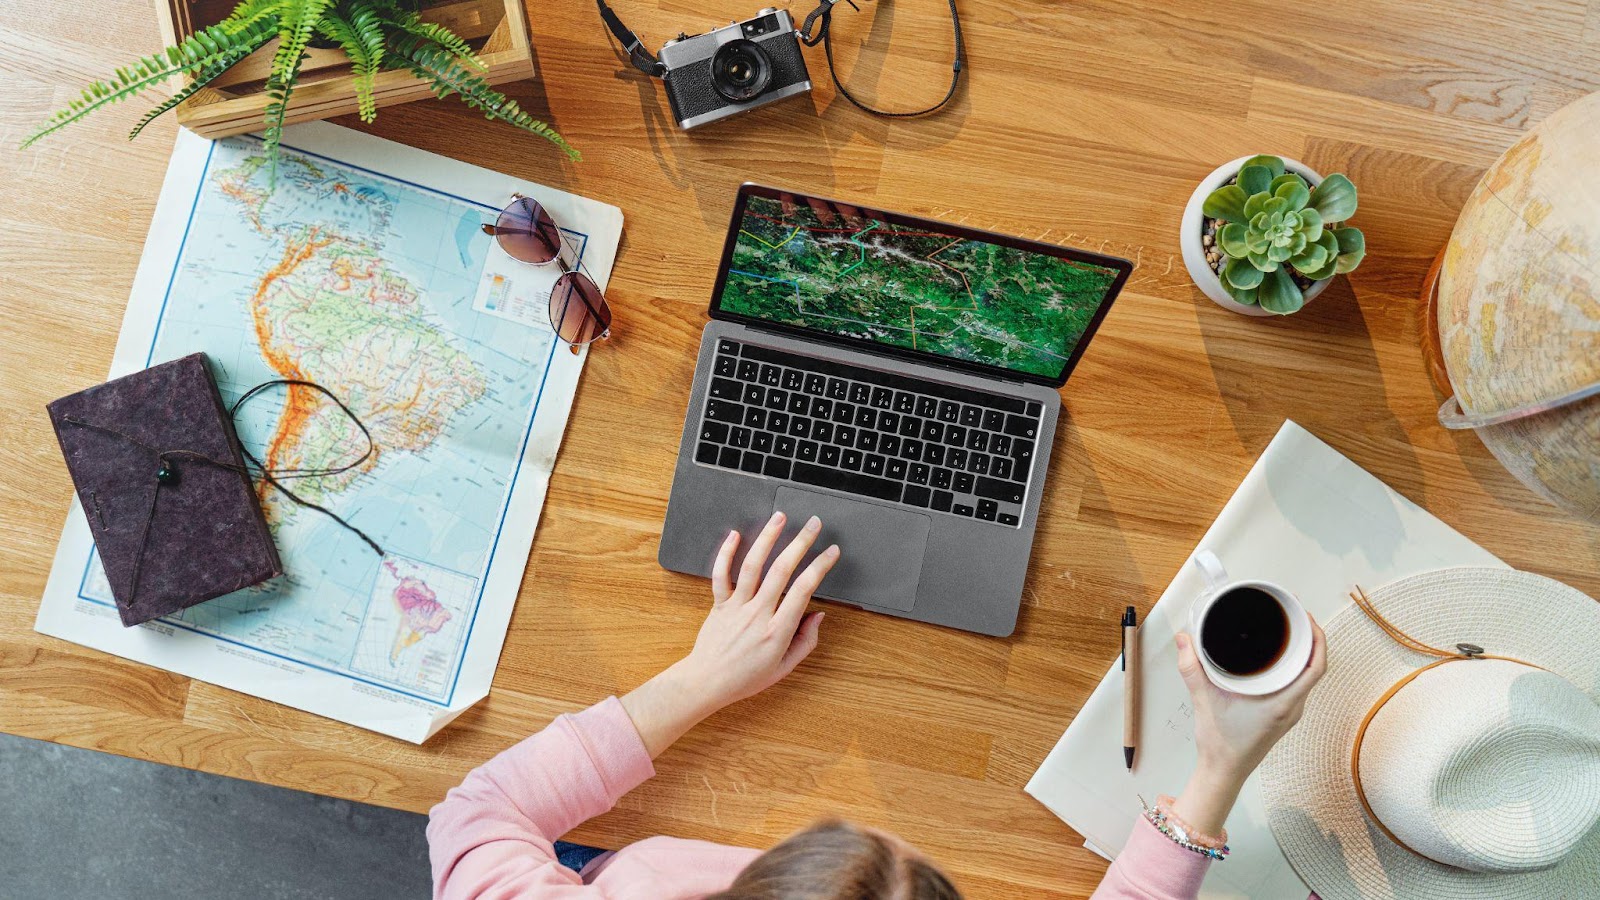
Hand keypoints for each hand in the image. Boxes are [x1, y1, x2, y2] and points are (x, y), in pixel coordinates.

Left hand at [621, 511, 838, 755]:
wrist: (706, 682)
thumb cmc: (746, 678)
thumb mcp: (784, 667)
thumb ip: (805, 641)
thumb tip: (818, 615)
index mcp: (777, 630)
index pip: (803, 589)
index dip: (820, 566)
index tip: (832, 551)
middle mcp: (758, 613)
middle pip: (781, 570)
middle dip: (800, 543)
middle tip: (813, 524)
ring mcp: (736, 606)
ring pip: (752, 565)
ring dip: (767, 538)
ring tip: (780, 517)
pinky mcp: (719, 604)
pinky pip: (721, 575)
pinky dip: (725, 553)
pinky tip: (734, 534)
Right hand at [1169, 618, 1327, 835]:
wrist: (1223, 773)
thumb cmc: (1220, 744)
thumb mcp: (1203, 700)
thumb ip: (1192, 668)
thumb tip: (1184, 638)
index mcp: (1283, 703)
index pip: (1316, 667)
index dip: (1317, 639)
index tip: (1305, 618)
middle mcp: (1293, 708)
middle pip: (1314, 667)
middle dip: (1310, 639)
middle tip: (1293, 616)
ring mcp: (1290, 713)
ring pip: (1307, 677)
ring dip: (1303, 653)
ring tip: (1288, 631)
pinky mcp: (1282, 715)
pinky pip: (1297, 685)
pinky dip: (1294, 667)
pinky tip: (1277, 658)